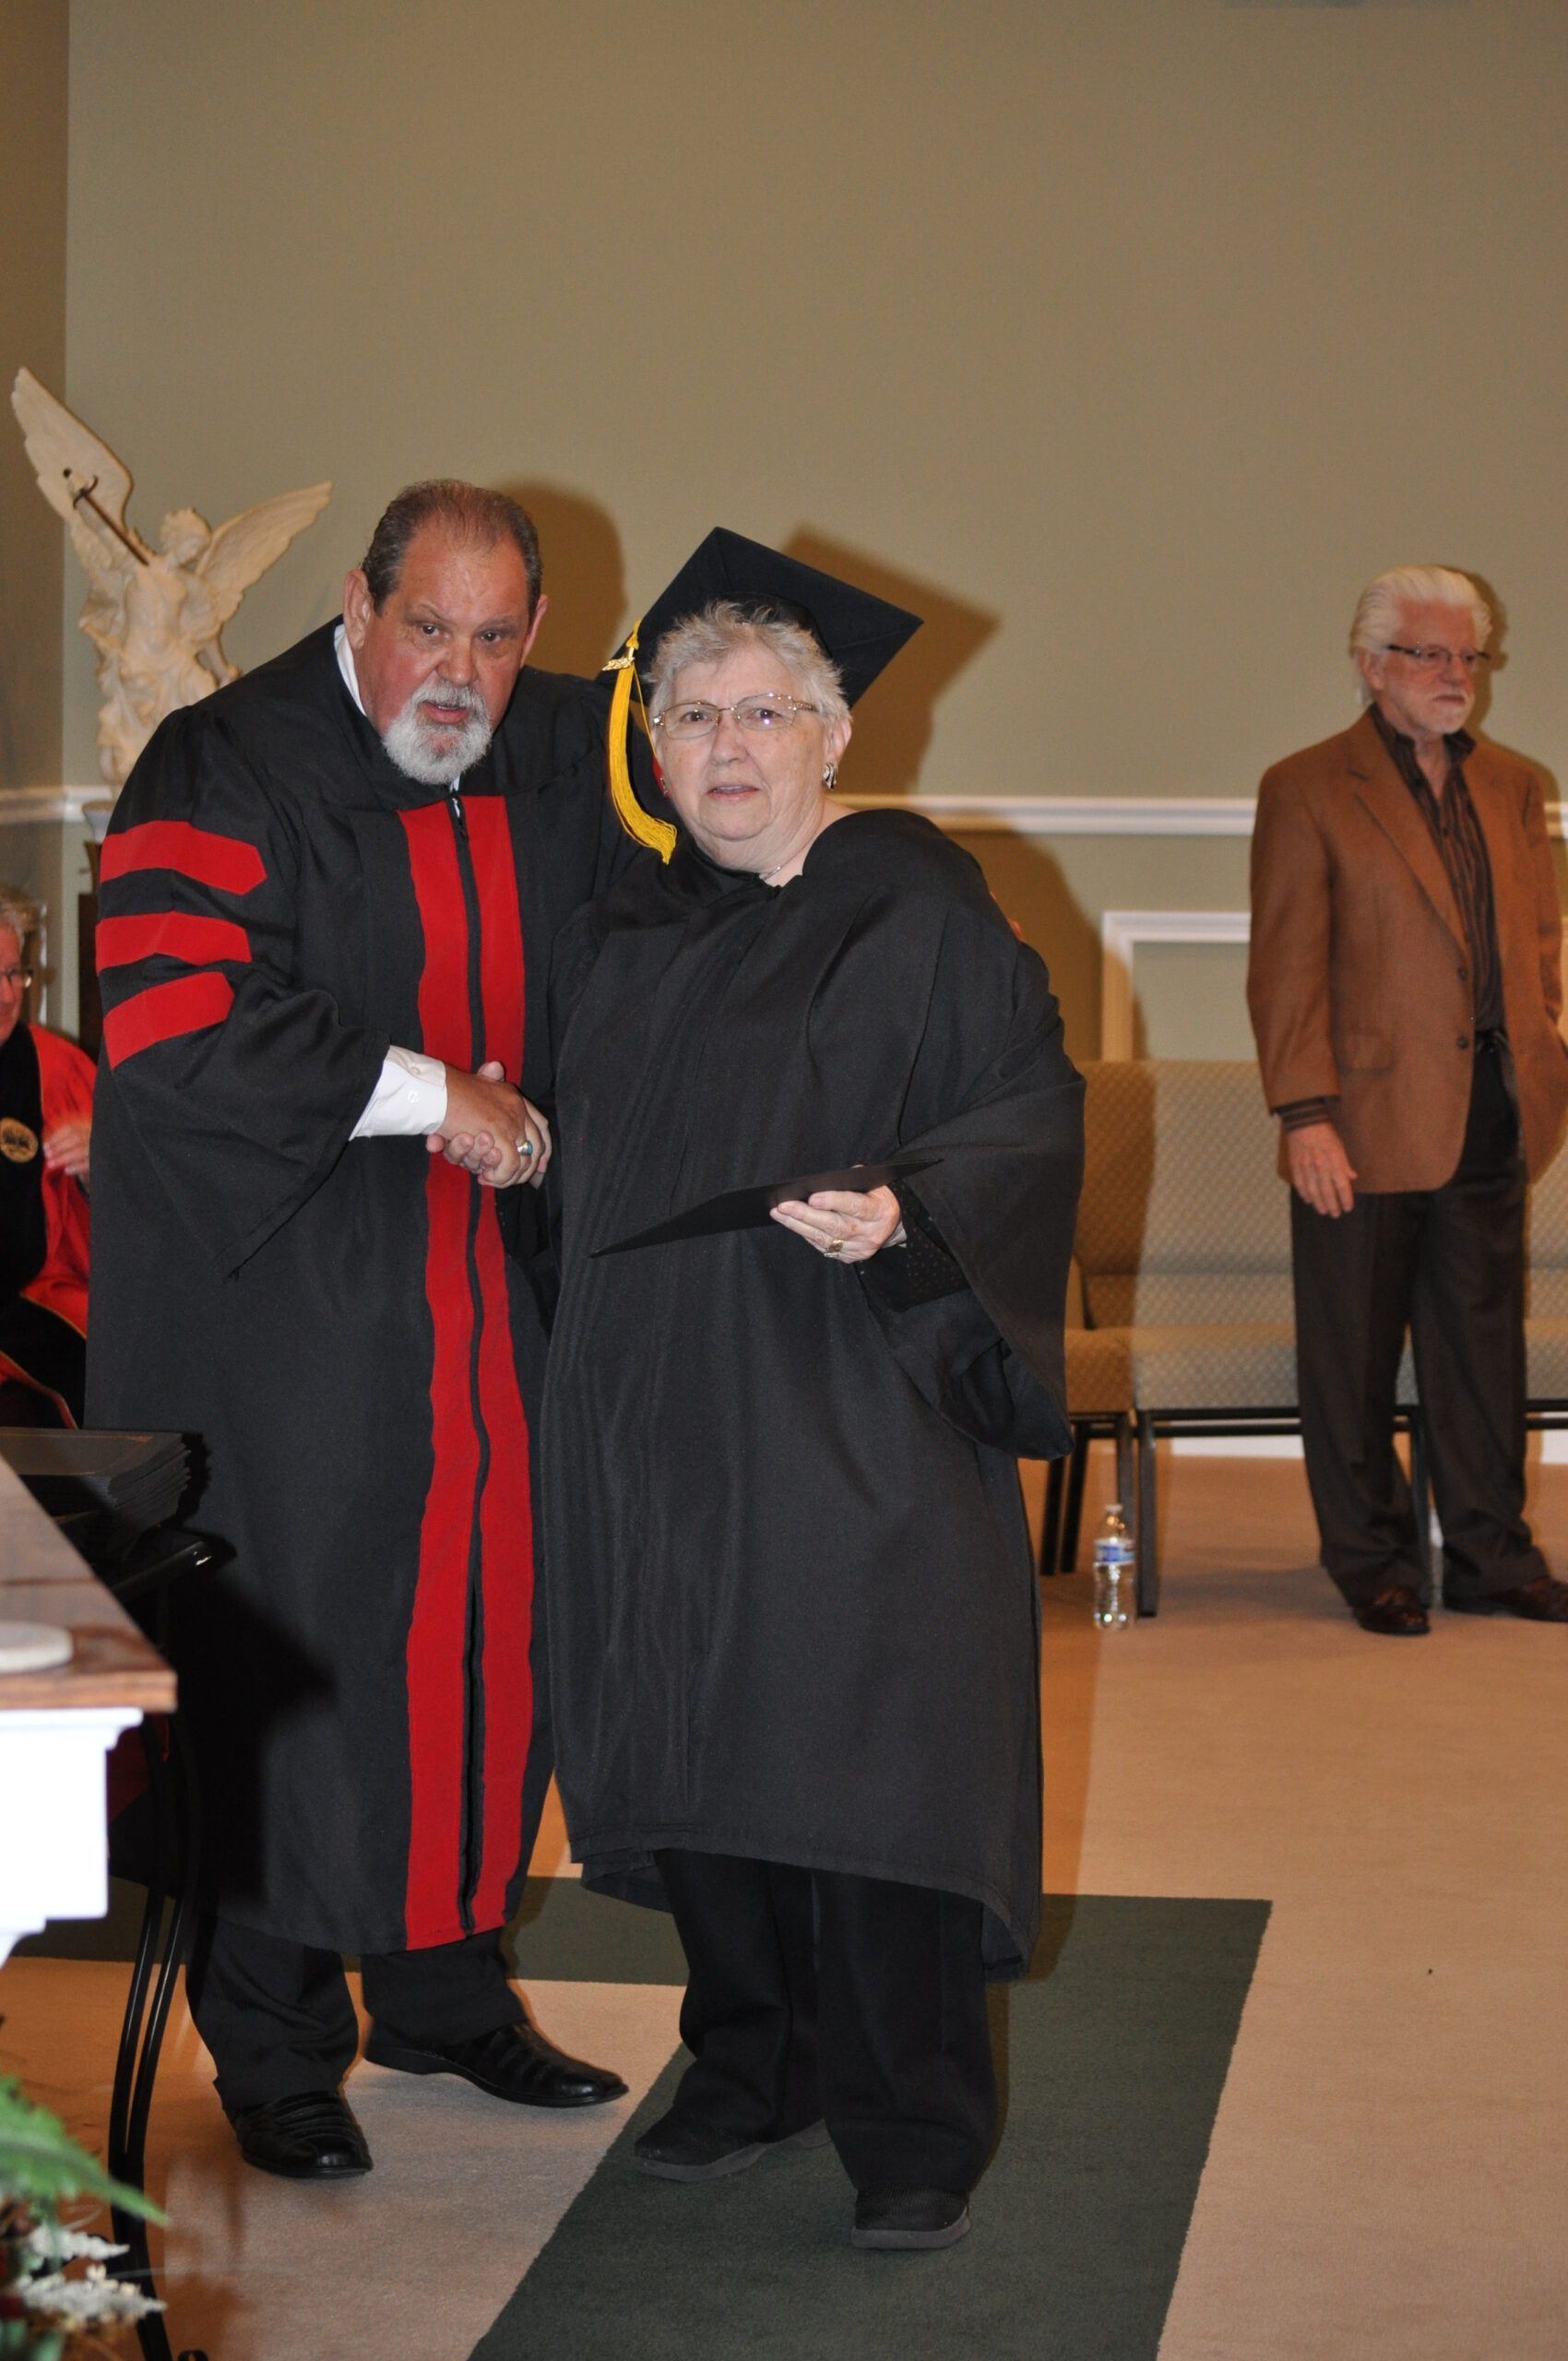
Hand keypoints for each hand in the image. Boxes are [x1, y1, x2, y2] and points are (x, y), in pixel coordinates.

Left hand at [42, 1115, 90, 1185]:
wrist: (96, 1165)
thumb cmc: (81, 1153)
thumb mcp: (74, 1143)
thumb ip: (63, 1141)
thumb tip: (47, 1147)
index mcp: (86, 1128)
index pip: (70, 1129)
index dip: (56, 1137)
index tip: (45, 1146)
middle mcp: (93, 1136)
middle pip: (75, 1139)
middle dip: (58, 1147)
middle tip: (47, 1155)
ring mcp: (96, 1149)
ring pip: (80, 1151)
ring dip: (63, 1158)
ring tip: (51, 1164)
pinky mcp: (98, 1162)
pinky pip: (87, 1164)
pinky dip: (75, 1167)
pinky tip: (66, 1170)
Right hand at [427, 1063, 551, 1188]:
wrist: (435, 1091)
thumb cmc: (447, 1089)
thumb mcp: (471, 1079)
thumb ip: (487, 1077)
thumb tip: (497, 1065)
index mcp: (512, 1096)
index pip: (540, 1125)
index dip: (543, 1146)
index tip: (541, 1164)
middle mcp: (517, 1108)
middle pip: (537, 1144)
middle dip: (529, 1167)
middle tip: (514, 1180)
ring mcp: (511, 1120)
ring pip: (524, 1157)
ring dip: (509, 1175)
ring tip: (491, 1179)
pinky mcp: (500, 1133)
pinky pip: (510, 1163)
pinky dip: (500, 1175)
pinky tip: (485, 1177)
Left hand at [770, 1183, 904, 1262]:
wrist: (894, 1224)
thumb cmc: (877, 1197)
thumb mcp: (872, 1184)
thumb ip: (850, 1182)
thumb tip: (818, 1184)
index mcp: (880, 1211)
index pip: (855, 1206)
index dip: (833, 1201)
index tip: (812, 1197)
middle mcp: (871, 1233)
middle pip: (835, 1226)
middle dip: (805, 1215)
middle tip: (783, 1206)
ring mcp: (861, 1248)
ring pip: (825, 1239)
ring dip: (799, 1226)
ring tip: (779, 1214)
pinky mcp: (851, 1257)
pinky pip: (824, 1247)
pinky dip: (807, 1235)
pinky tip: (793, 1224)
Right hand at [1286, 1120, 1355, 1216]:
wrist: (1304, 1122)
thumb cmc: (1325, 1133)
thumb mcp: (1339, 1146)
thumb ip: (1344, 1164)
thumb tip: (1352, 1177)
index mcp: (1334, 1160)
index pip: (1342, 1184)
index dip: (1345, 1198)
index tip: (1348, 1208)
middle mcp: (1321, 1165)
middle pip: (1327, 1190)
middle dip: (1332, 1204)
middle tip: (1335, 1214)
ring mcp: (1306, 1166)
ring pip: (1313, 1190)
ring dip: (1319, 1202)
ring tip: (1323, 1211)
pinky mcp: (1296, 1165)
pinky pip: (1300, 1183)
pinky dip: (1304, 1193)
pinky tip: (1308, 1200)